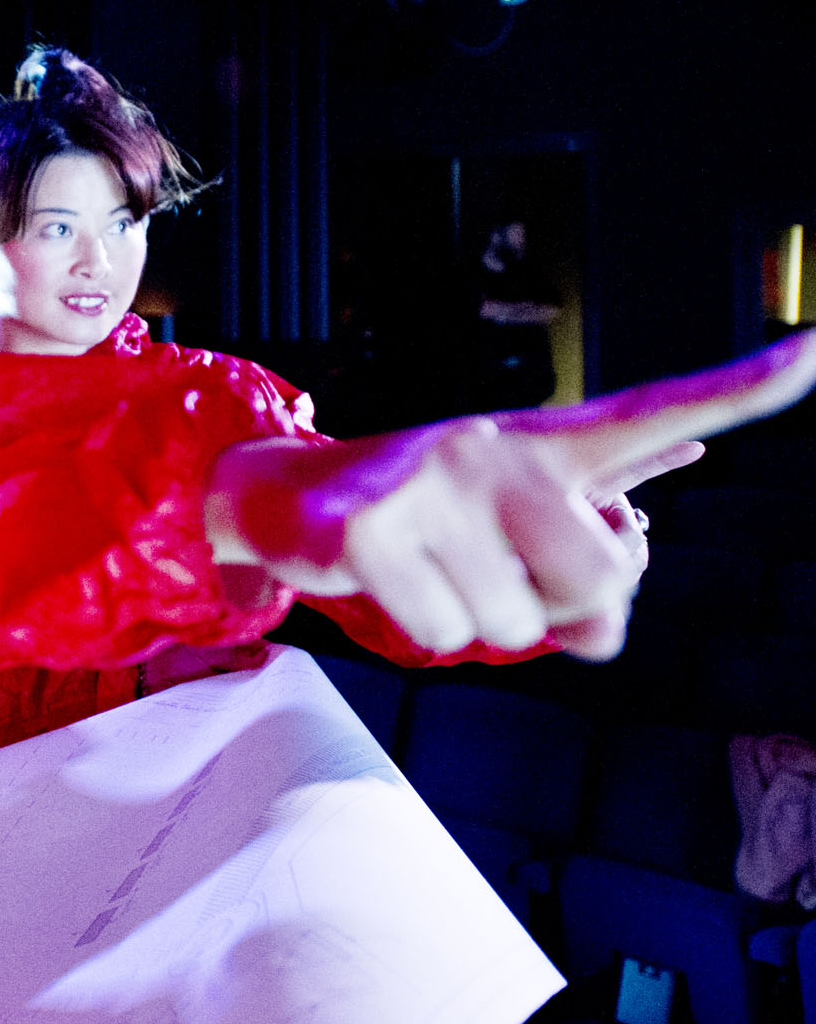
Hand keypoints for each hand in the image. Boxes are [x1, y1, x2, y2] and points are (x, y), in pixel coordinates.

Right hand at [207, 335, 815, 661]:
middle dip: (556, 612)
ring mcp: (435, 483)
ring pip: (515, 624)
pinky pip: (443, 634)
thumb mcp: (508, 538)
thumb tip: (602, 627)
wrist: (277, 495)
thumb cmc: (421, 525)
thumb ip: (581, 578)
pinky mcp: (371, 528)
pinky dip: (416, 627)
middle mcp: (498, 447)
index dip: (746, 389)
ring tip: (428, 570)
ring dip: (474, 623)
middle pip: (601, 582)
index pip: (658, 411)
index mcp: (545, 443)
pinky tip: (385, 578)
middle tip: (496, 576)